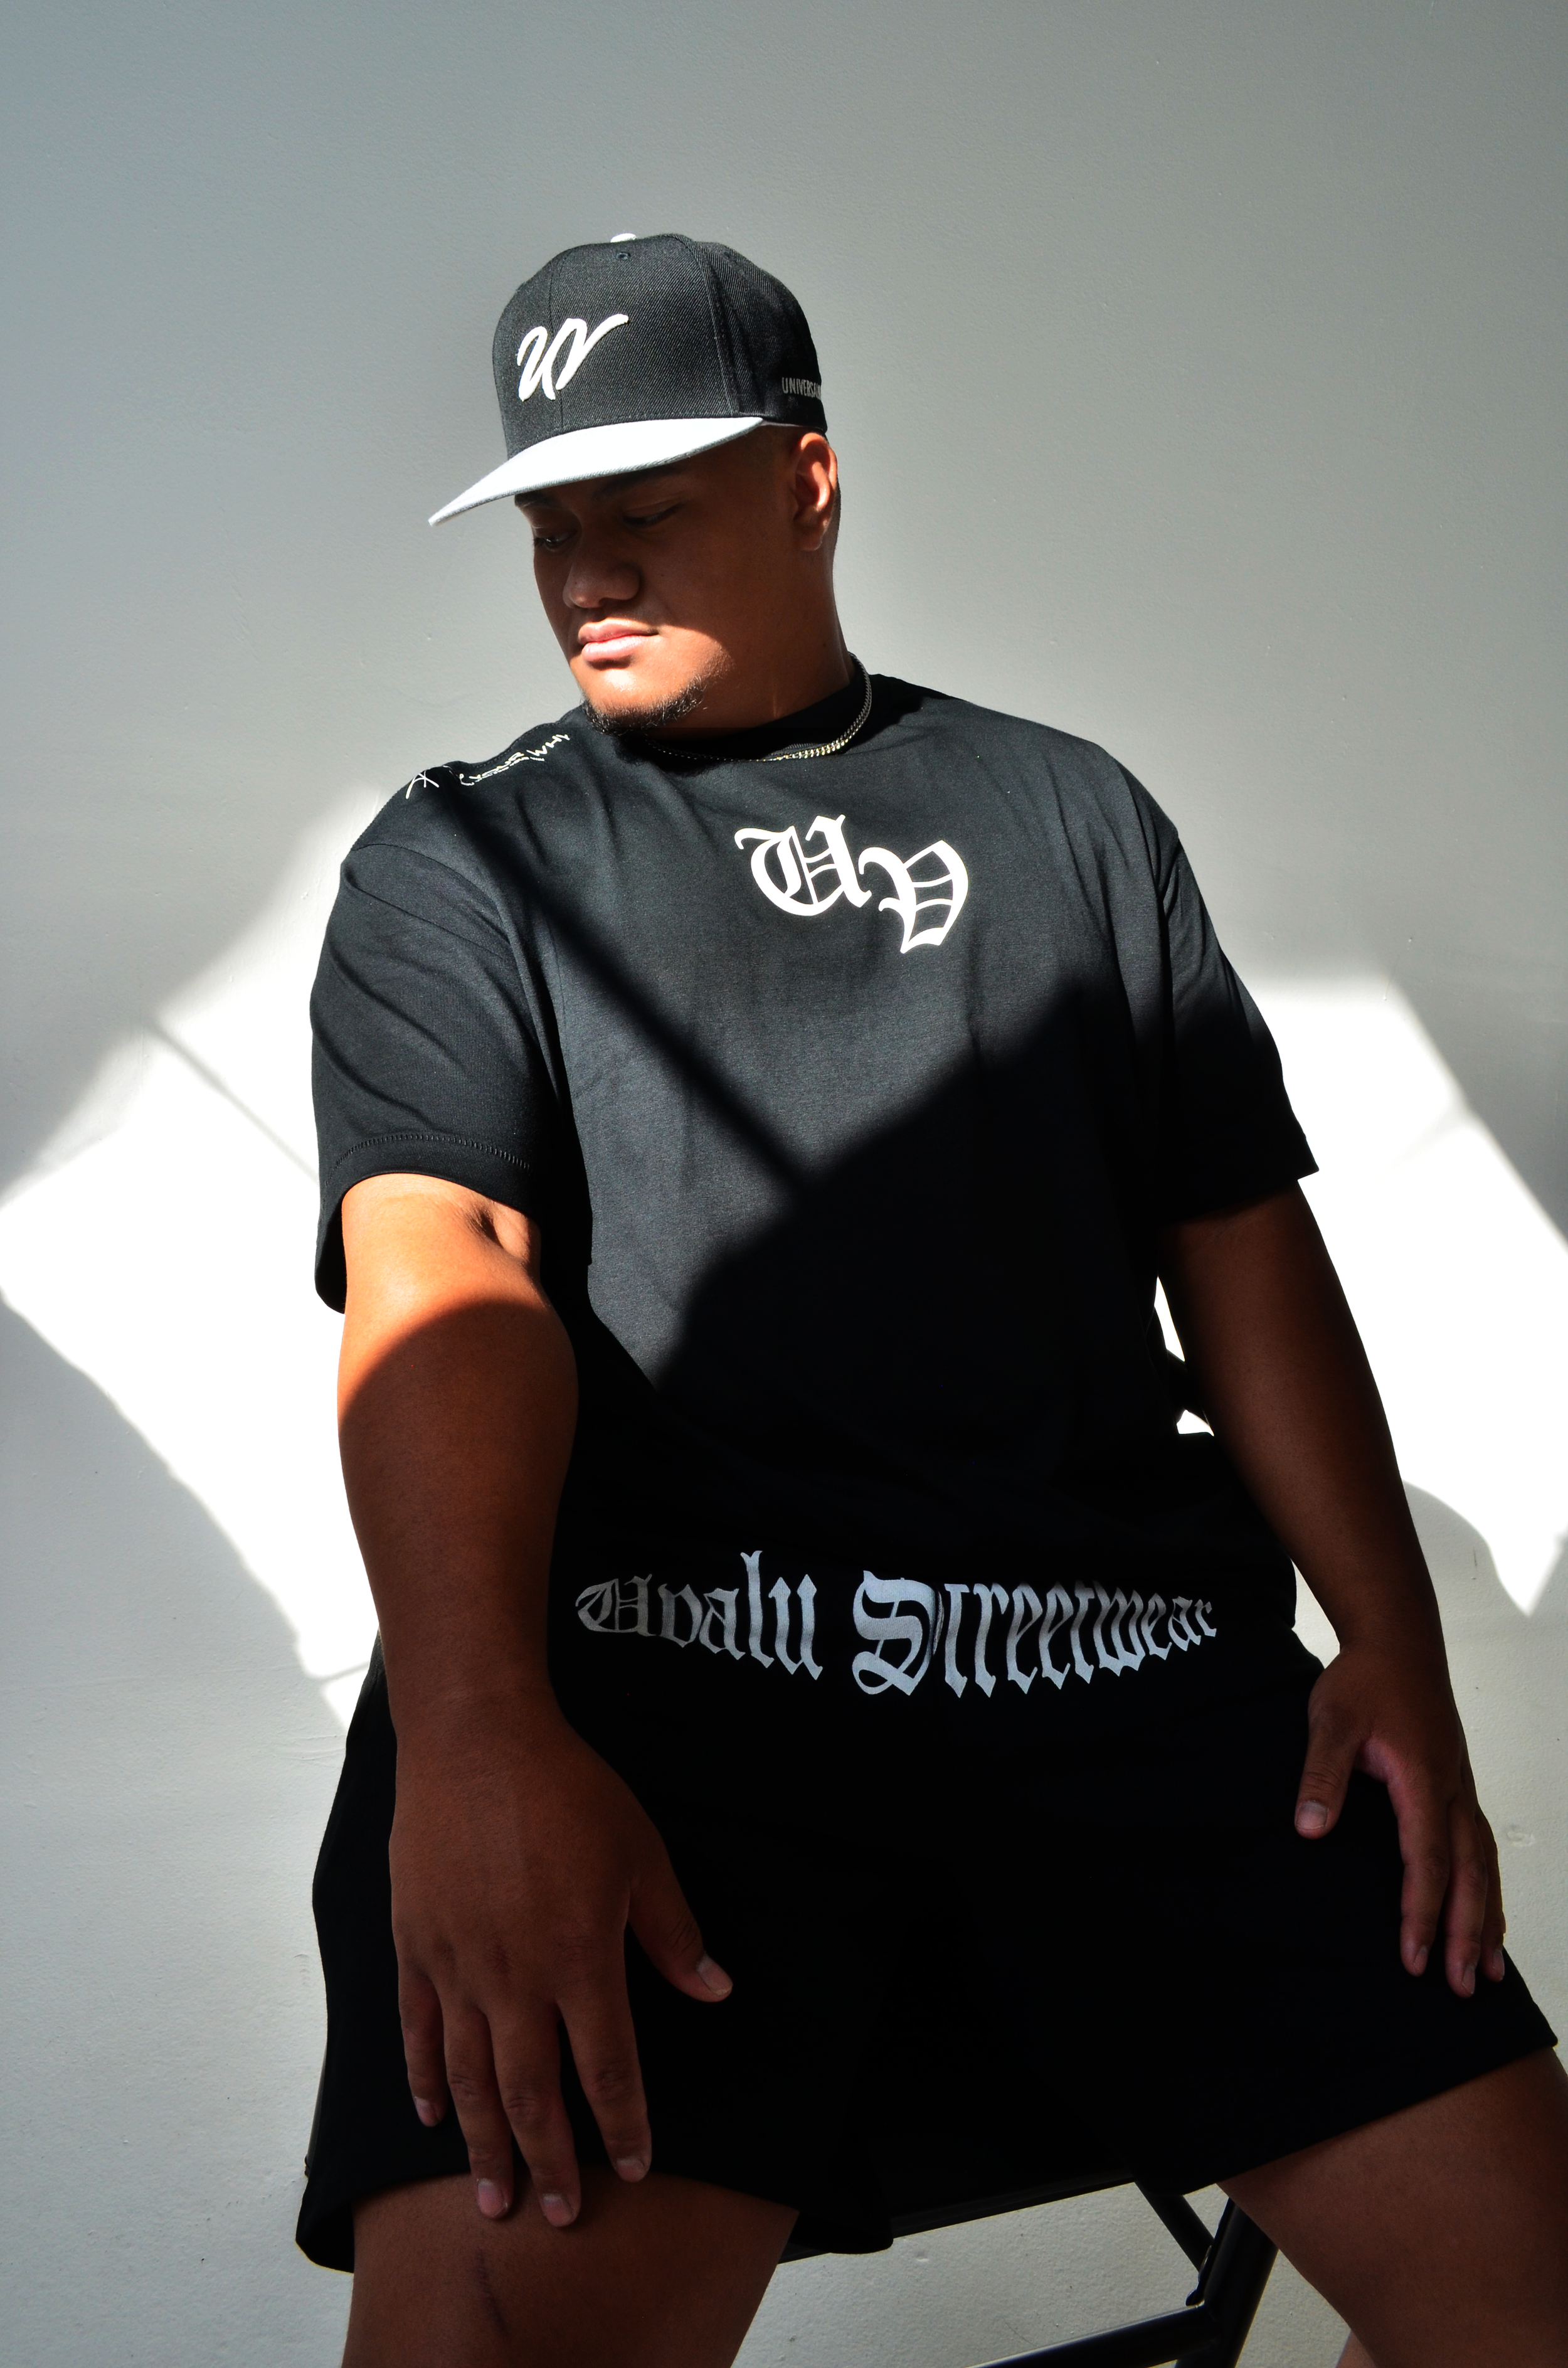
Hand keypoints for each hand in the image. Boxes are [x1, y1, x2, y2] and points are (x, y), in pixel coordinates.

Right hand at [389, 1692, 731, 2227]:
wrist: (476, 1741)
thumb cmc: (567, 1791)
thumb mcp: (642, 1853)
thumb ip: (674, 1933)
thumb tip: (716, 1991)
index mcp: (580, 1959)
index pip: (607, 2069)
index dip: (624, 2125)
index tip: (635, 2167)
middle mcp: (515, 1978)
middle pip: (533, 2093)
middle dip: (550, 2162)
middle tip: (557, 2216)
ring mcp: (458, 1966)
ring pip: (470, 2077)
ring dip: (485, 2143)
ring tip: (495, 2198)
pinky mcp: (415, 1945)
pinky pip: (418, 2030)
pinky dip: (425, 2079)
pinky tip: (434, 2115)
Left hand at [1293, 1641, 1504, 1997]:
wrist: (1399, 1641)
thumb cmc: (1363, 1680)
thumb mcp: (1331, 1719)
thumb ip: (1322, 1773)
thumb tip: (1310, 1829)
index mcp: (1422, 1779)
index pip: (1427, 1859)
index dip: (1422, 1912)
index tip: (1413, 1958)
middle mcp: (1453, 1790)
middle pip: (1469, 1873)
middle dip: (1464, 1932)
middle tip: (1460, 1987)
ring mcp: (1462, 1788)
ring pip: (1485, 1864)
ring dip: (1485, 1919)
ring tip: (1486, 1972)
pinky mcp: (1458, 1786)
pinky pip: (1482, 1847)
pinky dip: (1488, 1889)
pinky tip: (1487, 1919)